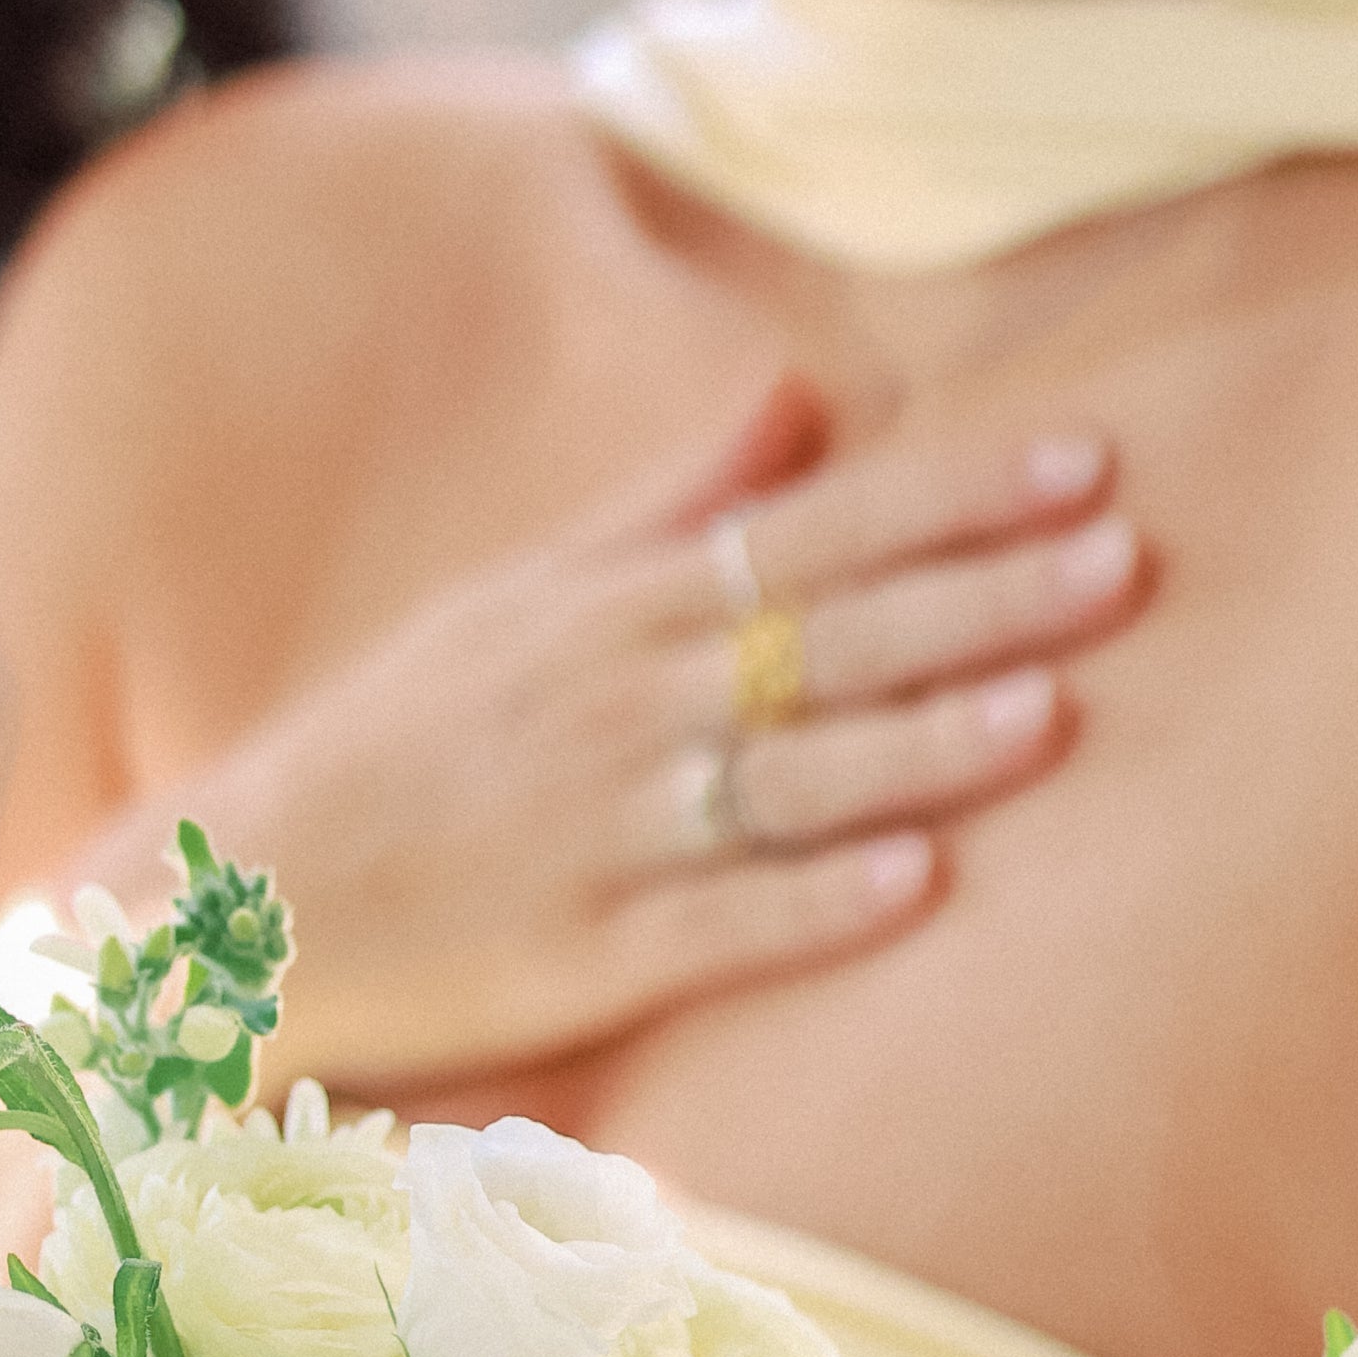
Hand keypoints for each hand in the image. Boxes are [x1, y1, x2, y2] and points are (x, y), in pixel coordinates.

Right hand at [111, 378, 1146, 1099]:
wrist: (235, 897)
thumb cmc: (393, 745)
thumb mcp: (519, 595)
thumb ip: (671, 506)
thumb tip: (801, 400)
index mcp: (615, 610)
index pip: (816, 533)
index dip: (953, 499)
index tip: (1083, 460)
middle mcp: (621, 706)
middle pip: (829, 641)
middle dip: (980, 601)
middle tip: (1122, 564)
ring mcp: (604, 831)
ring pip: (793, 776)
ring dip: (923, 747)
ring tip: (1052, 714)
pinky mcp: (582, 956)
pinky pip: (717, 921)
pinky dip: (816, 901)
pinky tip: (920, 885)